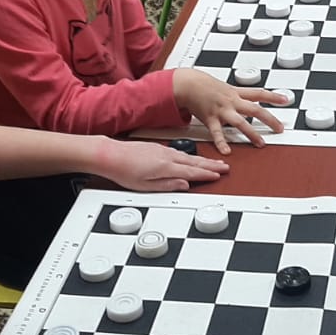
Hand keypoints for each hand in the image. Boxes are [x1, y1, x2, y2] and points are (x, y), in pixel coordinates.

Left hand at [94, 137, 229, 189]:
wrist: (110, 154)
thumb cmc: (124, 171)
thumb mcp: (145, 186)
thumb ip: (167, 185)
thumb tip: (185, 185)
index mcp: (166, 167)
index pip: (192, 172)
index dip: (207, 174)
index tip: (219, 175)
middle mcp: (167, 156)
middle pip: (194, 162)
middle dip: (211, 165)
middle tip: (225, 167)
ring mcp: (163, 150)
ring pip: (188, 156)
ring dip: (203, 159)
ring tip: (214, 163)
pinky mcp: (158, 148)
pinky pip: (180, 152)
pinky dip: (191, 156)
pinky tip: (193, 158)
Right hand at [174, 70, 288, 150]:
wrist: (188, 84)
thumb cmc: (205, 86)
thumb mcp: (225, 87)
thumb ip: (239, 95)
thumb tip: (252, 99)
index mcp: (236, 93)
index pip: (259, 93)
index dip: (274, 96)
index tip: (286, 100)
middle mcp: (231, 101)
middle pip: (255, 110)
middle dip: (269, 119)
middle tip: (280, 128)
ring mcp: (222, 111)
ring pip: (240, 122)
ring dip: (251, 134)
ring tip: (261, 144)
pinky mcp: (210, 119)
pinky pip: (217, 132)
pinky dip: (222, 142)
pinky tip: (227, 151)